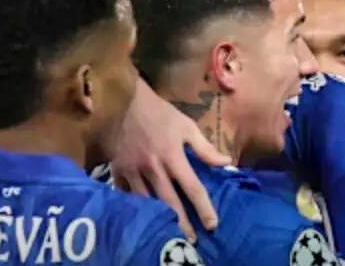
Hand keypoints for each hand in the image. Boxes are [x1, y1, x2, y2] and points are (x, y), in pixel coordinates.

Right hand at [111, 78, 231, 240]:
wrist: (123, 102)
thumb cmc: (159, 113)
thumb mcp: (186, 126)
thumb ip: (205, 148)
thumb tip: (226, 163)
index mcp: (173, 157)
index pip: (192, 188)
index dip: (204, 208)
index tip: (212, 224)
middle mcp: (154, 169)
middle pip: (170, 203)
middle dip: (182, 224)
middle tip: (192, 241)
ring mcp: (133, 172)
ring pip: (148, 203)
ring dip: (159, 221)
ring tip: (170, 235)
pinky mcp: (118, 171)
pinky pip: (126, 195)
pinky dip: (135, 207)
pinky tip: (143, 218)